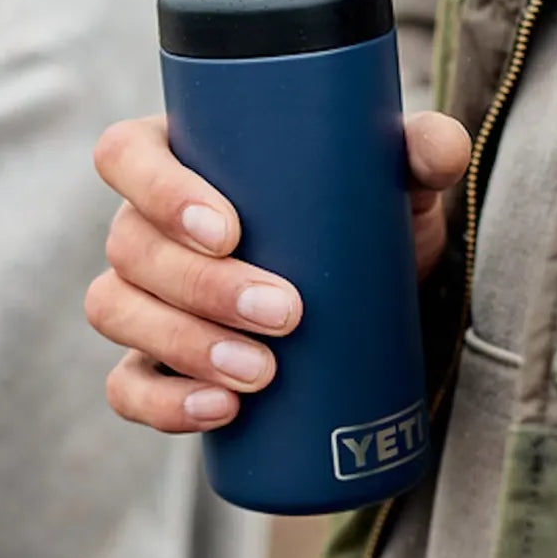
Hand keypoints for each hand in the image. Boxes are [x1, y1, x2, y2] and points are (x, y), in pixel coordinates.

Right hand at [85, 111, 470, 433]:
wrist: (359, 305)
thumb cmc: (355, 226)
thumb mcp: (389, 185)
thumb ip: (419, 152)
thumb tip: (439, 146)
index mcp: (178, 162)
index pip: (127, 156)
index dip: (159, 190)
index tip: (229, 230)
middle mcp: (145, 228)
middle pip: (130, 246)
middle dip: (203, 287)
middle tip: (285, 314)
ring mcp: (140, 298)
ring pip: (117, 311)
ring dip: (183, 344)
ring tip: (260, 372)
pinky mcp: (153, 362)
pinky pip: (126, 386)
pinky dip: (162, 403)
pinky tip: (219, 410)